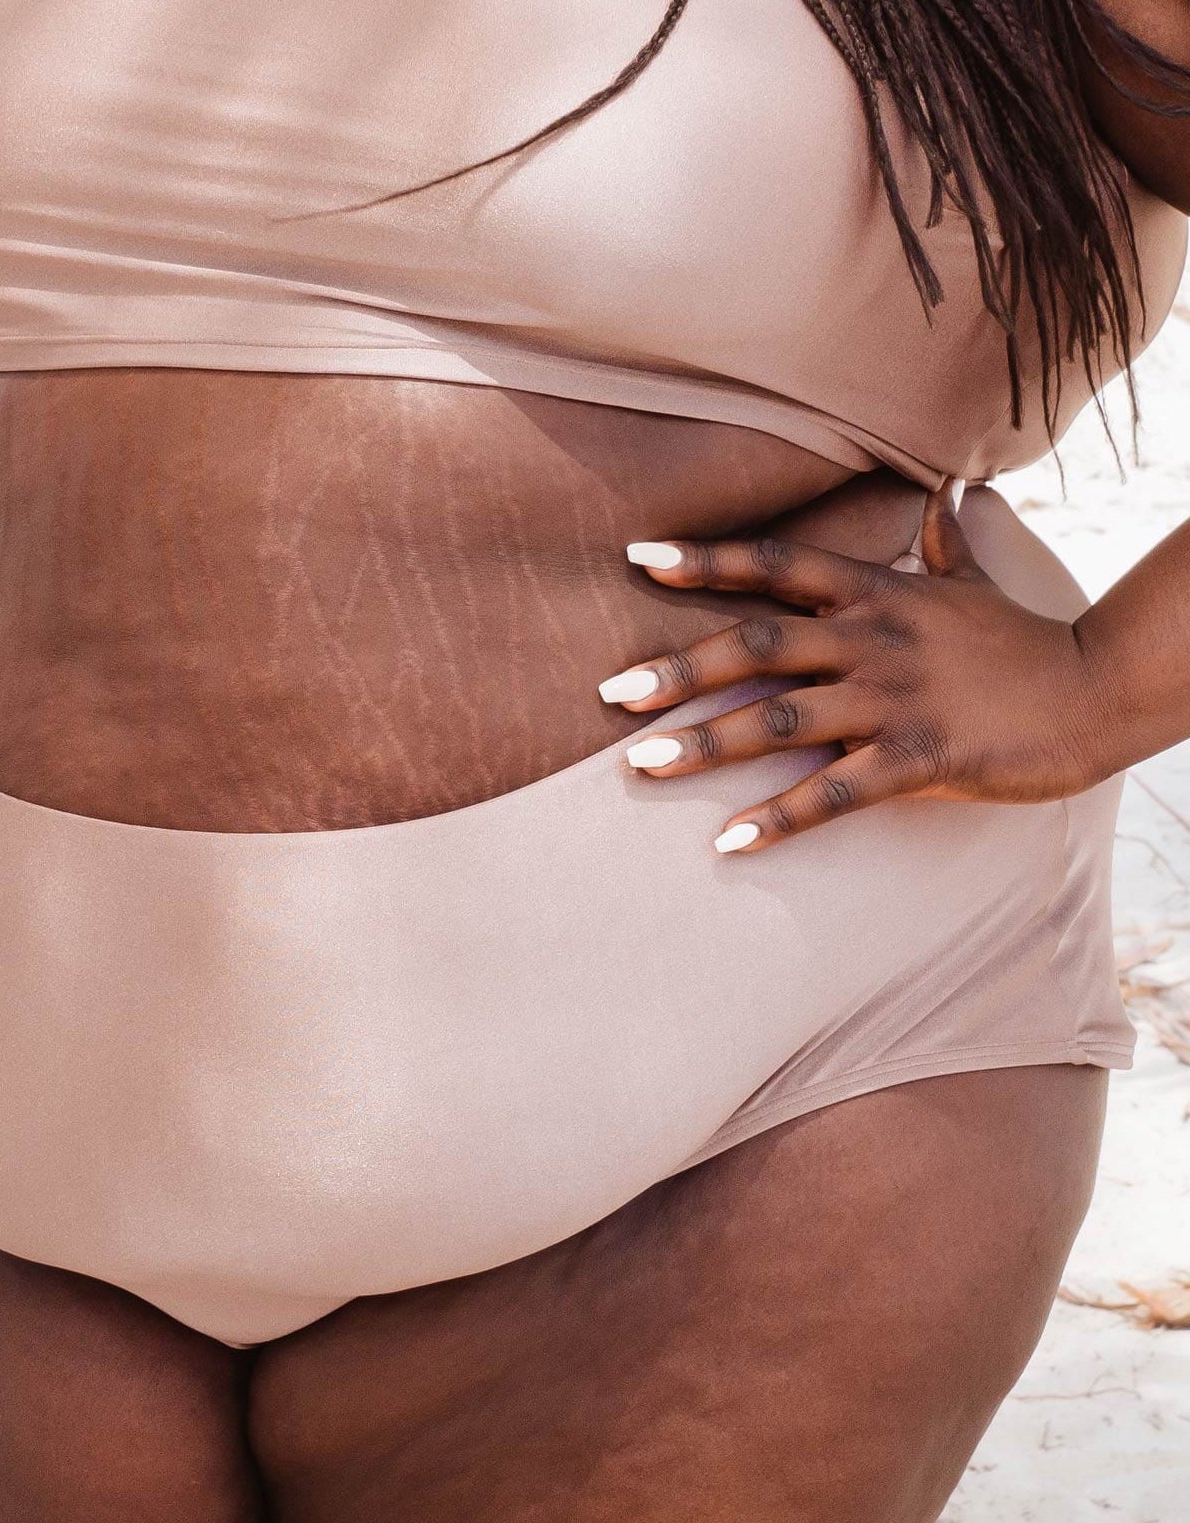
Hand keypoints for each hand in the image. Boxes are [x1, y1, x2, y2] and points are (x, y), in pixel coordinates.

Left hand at [600, 483, 1118, 852]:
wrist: (1096, 689)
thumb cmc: (1026, 642)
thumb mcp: (978, 585)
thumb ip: (945, 543)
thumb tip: (943, 493)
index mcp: (879, 594)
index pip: (777, 565)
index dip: (706, 561)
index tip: (638, 557)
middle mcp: (874, 639)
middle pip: (756, 645)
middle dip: (678, 670)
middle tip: (611, 695)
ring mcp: (894, 700)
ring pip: (779, 720)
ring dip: (704, 744)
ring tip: (641, 766)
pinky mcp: (919, 759)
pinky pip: (832, 794)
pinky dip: (777, 820)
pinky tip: (728, 842)